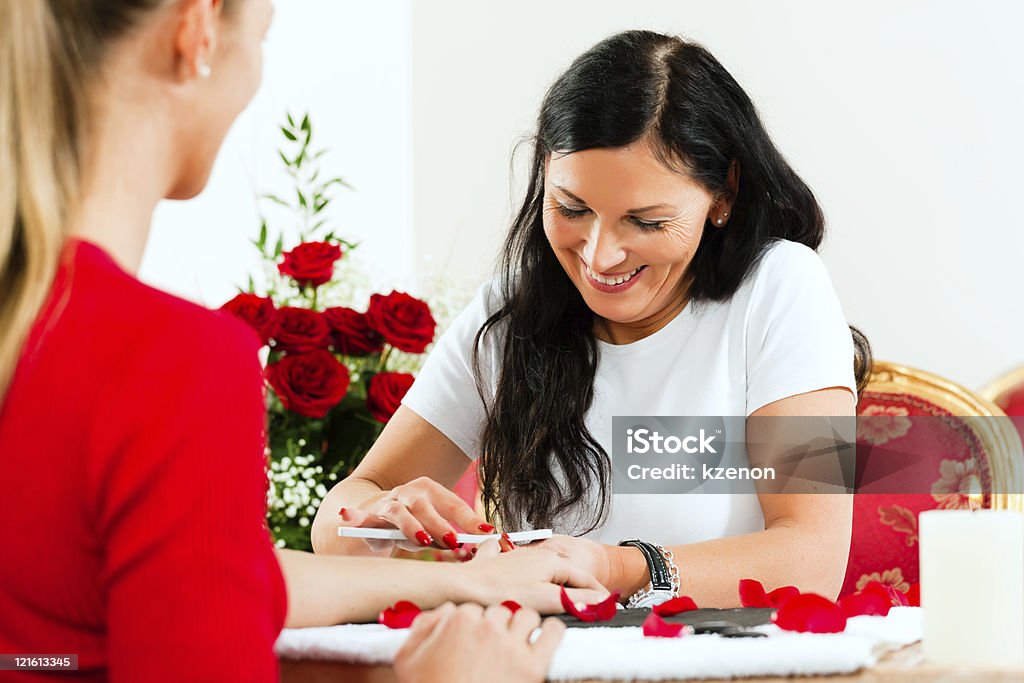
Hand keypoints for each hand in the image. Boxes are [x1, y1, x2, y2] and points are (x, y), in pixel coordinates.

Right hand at [339, 476, 490, 551]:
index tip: (487, 531)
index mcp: (430, 490)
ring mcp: (388, 501)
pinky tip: (347, 515)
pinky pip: (359, 515)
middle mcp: (409, 492)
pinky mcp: (368, 514)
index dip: (470, 518)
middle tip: (454, 541)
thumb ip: (448, 536)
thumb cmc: (413, 524)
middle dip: (440, 525)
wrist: (375, 516)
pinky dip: (353, 515)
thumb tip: (471, 549)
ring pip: (400, 512)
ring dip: (411, 526)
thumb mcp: (432, 529)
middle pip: (426, 506)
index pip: (453, 503)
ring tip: (423, 540)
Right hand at [394, 602, 564, 682]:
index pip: (473, 609)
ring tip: (519, 643)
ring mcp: (512, 646)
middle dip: (498, 626)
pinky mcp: (533, 666)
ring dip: (524, 626)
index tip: (474, 641)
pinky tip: (546, 639)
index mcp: (459, 621)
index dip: (473, 626)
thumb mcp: (408, 659)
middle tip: (494, 647)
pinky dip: (553, 632)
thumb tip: (443, 612)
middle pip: (500, 611)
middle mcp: (488, 628)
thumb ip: (423, 627)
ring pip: (528, 616)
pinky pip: (554, 632)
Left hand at [453, 540, 608, 612]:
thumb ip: (575, 598)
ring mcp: (515, 558)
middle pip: (565, 571)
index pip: (583, 577)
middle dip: (579, 585)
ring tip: (564, 593)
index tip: (608, 604)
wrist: (463, 585)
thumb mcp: (545, 598)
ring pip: (543, 567)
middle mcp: (534, 555)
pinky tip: (521, 574)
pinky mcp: (498, 564)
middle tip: (591, 602)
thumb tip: (600, 599)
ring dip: (556, 579)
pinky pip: (516, 563)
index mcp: (549, 561)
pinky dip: (524, 569)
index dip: (597, 592)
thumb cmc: (500, 591)